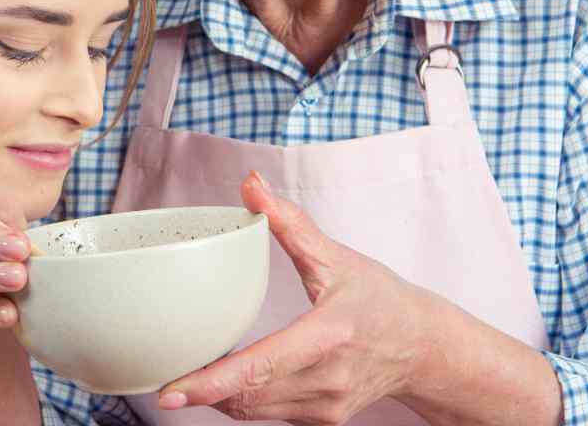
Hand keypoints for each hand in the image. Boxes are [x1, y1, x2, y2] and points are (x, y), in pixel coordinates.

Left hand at [158, 171, 434, 424]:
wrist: (424, 348)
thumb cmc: (381, 299)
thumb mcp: (337, 256)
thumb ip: (289, 222)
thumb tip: (251, 184)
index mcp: (329, 336)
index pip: (262, 366)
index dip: (211, 383)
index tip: (172, 392)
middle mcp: (327, 379)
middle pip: (248, 395)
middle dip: (201, 388)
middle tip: (162, 376)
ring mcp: (325, 406)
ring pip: (252, 411)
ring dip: (217, 396)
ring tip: (188, 375)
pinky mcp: (321, 421)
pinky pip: (267, 415)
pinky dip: (240, 399)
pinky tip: (225, 380)